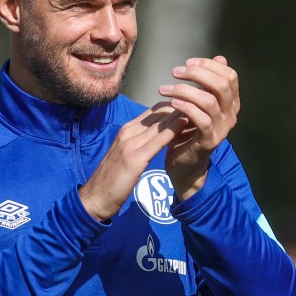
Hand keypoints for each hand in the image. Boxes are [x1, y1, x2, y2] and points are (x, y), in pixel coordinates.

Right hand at [78, 104, 188, 221]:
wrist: (96, 197)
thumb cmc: (112, 179)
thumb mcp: (126, 155)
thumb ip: (139, 143)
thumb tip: (156, 137)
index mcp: (126, 131)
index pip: (152, 112)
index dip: (172, 106)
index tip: (190, 102)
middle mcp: (128, 133)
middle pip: (157, 114)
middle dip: (178, 106)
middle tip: (198, 98)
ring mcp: (130, 144)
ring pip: (159, 123)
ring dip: (179, 113)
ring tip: (197, 104)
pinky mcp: (134, 158)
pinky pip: (157, 140)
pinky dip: (172, 130)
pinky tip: (185, 122)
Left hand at [158, 56, 239, 198]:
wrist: (185, 162)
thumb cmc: (189, 128)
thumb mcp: (200, 101)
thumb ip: (210, 82)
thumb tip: (221, 58)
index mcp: (231, 102)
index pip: (230, 75)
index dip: (210, 65)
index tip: (189, 64)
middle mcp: (231, 115)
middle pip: (222, 85)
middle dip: (197, 74)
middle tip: (176, 72)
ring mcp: (222, 129)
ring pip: (210, 101)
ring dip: (185, 90)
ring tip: (165, 89)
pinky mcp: (209, 141)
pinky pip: (201, 120)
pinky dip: (185, 108)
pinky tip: (171, 103)